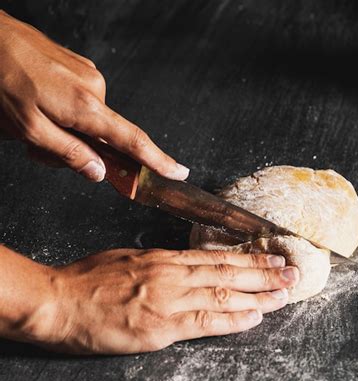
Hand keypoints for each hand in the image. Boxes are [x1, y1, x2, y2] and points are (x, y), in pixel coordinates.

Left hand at [0, 10, 188, 181]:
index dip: (158, 161)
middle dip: (82, 150)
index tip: (178, 172)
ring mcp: (89, 76)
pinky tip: (42, 105)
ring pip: (91, 121)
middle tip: (42, 149)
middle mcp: (96, 89)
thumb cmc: (0, 79)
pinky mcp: (80, 68)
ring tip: (35, 121)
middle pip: (106, 136)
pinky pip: (83, 102)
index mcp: (86, 107)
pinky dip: (67, 113)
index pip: (134, 141)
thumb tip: (99, 172)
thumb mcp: (28, 129)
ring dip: (70, 131)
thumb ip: (67, 154)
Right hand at [35, 249, 298, 353]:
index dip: (248, 257)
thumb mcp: (129, 259)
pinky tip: (254, 316)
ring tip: (285, 293)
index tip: (272, 256)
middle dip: (264, 273)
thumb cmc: (88, 279)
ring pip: (222, 295)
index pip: (216, 258)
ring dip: (258, 295)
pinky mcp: (159, 328)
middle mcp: (172, 276)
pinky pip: (204, 322)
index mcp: (164, 259)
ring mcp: (167, 301)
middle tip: (292, 272)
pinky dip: (232, 319)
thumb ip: (160, 264)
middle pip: (227, 273)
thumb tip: (185, 265)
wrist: (58, 302)